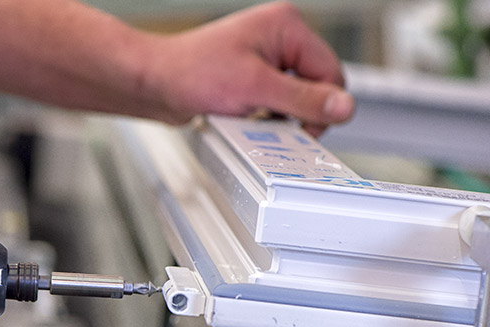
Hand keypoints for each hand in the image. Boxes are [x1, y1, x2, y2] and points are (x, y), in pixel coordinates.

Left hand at [147, 2, 353, 133]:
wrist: (153, 84)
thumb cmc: (191, 74)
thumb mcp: (256, 89)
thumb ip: (304, 99)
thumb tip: (343, 107)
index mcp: (287, 26)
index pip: (331, 72)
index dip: (322, 106)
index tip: (306, 131)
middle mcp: (279, 37)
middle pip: (315, 86)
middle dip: (298, 112)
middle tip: (276, 129)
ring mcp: (264, 57)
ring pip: (295, 97)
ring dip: (279, 117)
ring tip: (251, 120)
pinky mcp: (251, 77)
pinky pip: (274, 102)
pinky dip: (264, 117)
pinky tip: (244, 120)